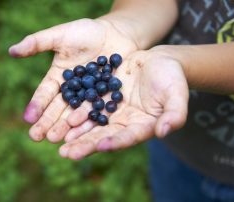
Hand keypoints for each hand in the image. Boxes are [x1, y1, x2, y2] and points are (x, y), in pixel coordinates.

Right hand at [9, 18, 138, 141]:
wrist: (117, 34)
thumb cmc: (87, 32)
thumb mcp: (61, 35)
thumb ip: (38, 43)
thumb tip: (11, 51)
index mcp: (58, 77)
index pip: (44, 93)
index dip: (36, 105)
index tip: (28, 119)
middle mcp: (71, 90)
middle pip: (57, 109)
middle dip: (46, 122)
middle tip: (36, 137)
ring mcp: (88, 97)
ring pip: (74, 114)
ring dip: (64, 128)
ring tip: (55, 140)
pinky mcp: (105, 100)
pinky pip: (95, 113)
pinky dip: (88, 124)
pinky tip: (81, 135)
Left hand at [59, 50, 188, 159]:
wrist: (158, 61)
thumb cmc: (172, 77)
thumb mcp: (177, 94)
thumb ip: (174, 113)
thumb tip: (164, 132)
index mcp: (143, 126)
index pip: (129, 137)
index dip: (116, 142)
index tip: (102, 146)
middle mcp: (124, 123)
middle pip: (104, 136)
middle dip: (86, 144)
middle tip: (67, 153)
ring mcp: (112, 111)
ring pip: (92, 124)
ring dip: (75, 132)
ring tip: (56, 140)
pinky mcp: (103, 98)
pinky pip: (87, 106)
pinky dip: (75, 112)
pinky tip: (61, 118)